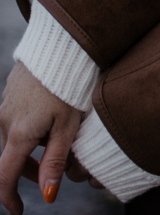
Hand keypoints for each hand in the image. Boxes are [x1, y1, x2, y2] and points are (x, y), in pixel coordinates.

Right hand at [0, 63, 81, 213]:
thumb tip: (47, 196)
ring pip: (13, 138)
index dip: (9, 198)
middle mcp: (5, 120)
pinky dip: (28, 129)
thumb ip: (55, 162)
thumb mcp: (67, 127)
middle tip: (51, 175)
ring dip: (29, 150)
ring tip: (56, 141)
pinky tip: (49, 117)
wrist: (62, 44)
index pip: (5, 177)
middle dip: (28, 172)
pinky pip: (14, 118)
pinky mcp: (11, 90)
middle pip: (10, 158)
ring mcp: (6, 104)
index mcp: (19, 133)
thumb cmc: (70, 85)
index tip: (18, 212)